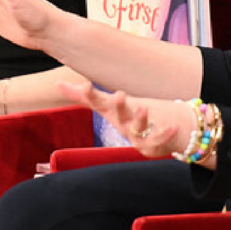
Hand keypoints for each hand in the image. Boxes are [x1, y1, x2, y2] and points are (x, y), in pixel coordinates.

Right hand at [57, 82, 198, 160]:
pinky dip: (165, 135)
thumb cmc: (130, 116)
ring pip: (137, 130)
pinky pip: (159, 141)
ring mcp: (138, 137)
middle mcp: (123, 127)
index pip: (99, 102)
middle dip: (119, 106)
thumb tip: (57, 84)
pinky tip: (173, 126)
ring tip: (143, 108)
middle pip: (119, 116)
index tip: (86, 85)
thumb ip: (87, 96)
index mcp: (113, 114)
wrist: (158, 134)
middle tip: (119, 94)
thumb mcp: (110, 104)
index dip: (90, 95)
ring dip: (140, 120)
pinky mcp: (154, 145)